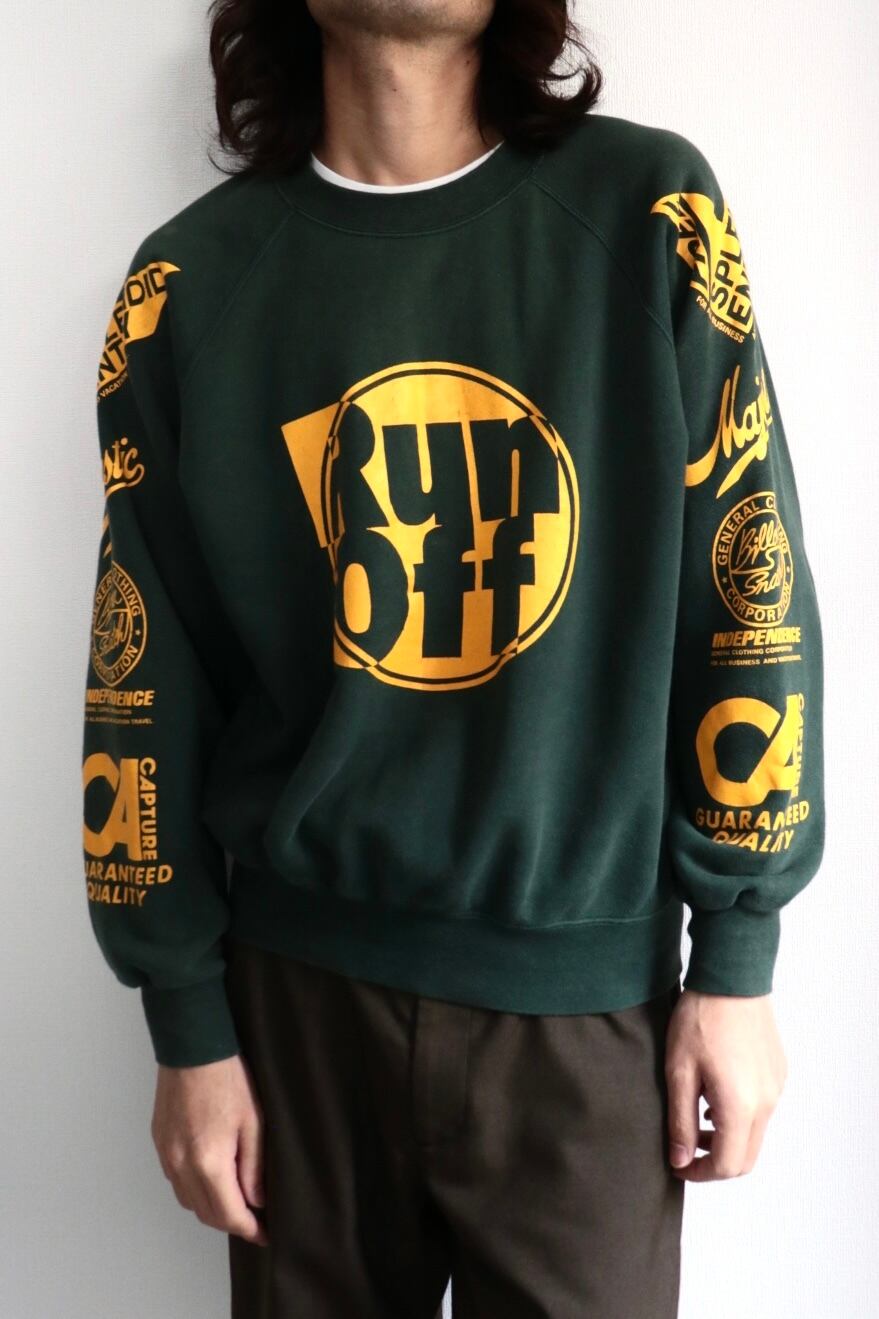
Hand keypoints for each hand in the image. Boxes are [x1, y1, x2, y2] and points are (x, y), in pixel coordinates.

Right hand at [151, 1053, 267, 1244]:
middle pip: (205, 1214)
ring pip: (187, 1200)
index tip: (265, 1235)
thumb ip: (254, 1166)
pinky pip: (176, 1181)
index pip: (228, 1214)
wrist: (192, 1047)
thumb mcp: (254, 1121)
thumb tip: (257, 1200)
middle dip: (231, 1222)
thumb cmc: (227, 1077)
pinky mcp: (159, 1143)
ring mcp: (166, 1155)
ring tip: (235, 1201)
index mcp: (208, 1161)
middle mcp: (181, 1165)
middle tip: (254, 1221)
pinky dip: (193, 1189)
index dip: (249, 1229)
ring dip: (210, 1208)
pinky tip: (210, 1179)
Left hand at [664, 989, 787, 1181]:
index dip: (700, 1173)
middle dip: (715, 1161)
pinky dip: (739, 1116)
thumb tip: (680, 1159)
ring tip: (695, 1116)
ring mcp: (776, 1087)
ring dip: (727, 1138)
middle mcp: (767, 1102)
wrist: (731, 977)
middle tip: (685, 1147)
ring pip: (755, 1134)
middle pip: (746, 1157)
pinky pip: (762, 1109)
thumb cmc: (700, 1019)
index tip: (676, 1162)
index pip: (728, 1165)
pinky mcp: (778, 1072)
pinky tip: (713, 1094)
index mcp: (741, 1106)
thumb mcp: (679, 1071)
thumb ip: (680, 1121)